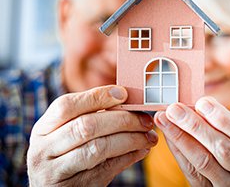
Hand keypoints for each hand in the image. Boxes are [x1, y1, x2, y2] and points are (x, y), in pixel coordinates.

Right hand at [27, 85, 157, 186]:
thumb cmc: (65, 155)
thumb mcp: (65, 135)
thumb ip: (88, 118)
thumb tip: (125, 99)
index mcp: (43, 129)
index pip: (67, 106)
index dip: (97, 96)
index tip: (124, 94)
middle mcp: (43, 149)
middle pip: (87, 126)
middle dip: (122, 120)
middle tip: (145, 120)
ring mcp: (55, 171)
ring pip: (99, 148)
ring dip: (130, 140)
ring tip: (149, 137)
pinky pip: (106, 169)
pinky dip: (128, 157)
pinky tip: (142, 150)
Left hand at [154, 96, 229, 186]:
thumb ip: (224, 123)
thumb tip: (200, 103)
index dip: (222, 118)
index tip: (202, 102)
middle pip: (222, 149)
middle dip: (196, 126)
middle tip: (175, 109)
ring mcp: (228, 186)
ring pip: (203, 161)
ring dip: (180, 136)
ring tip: (164, 118)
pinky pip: (190, 170)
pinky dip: (177, 149)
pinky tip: (167, 132)